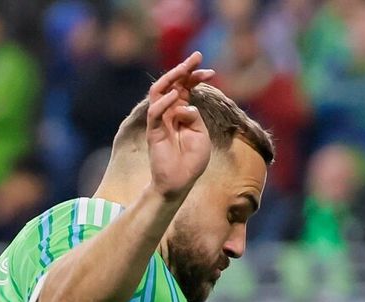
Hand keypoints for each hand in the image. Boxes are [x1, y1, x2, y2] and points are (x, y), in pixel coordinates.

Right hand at [145, 54, 216, 202]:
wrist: (179, 183)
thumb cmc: (191, 161)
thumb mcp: (201, 135)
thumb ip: (194, 118)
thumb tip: (185, 106)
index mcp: (182, 112)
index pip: (186, 88)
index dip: (196, 77)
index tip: (210, 71)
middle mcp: (169, 113)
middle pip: (173, 84)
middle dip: (184, 69)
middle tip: (197, 56)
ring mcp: (160, 121)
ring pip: (159, 92)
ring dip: (170, 79)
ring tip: (182, 69)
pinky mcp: (154, 132)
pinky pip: (154, 113)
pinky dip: (163, 103)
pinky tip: (174, 97)